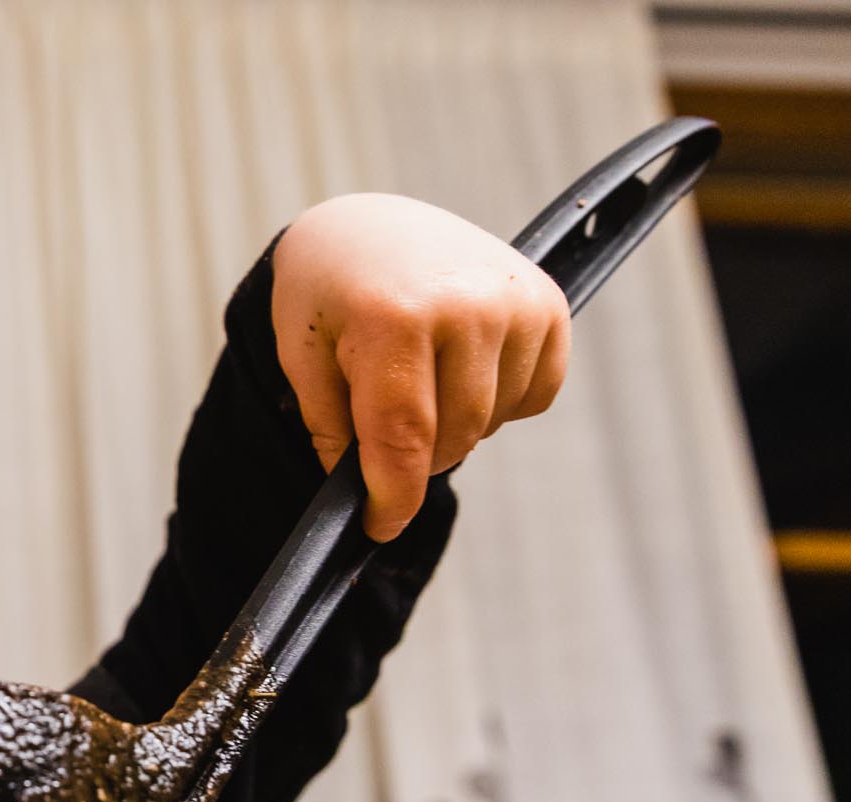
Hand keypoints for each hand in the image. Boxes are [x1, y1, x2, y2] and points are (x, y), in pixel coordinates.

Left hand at [272, 193, 570, 540]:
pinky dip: (499, 403)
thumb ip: (330, 427)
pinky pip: (534, 396)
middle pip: (453, 437)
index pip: (404, 437)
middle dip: (415, 458)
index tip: (380, 527)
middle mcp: (466, 304)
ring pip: (492, 422)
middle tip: (382, 429)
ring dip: (455, 427)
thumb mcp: (302, 355)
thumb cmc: (326, 293)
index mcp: (395, 316)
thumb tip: (367, 492)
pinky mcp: (548, 305)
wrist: (369, 225)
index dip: (392, 497)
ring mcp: (515, 302)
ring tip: (417, 380)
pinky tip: (461, 369)